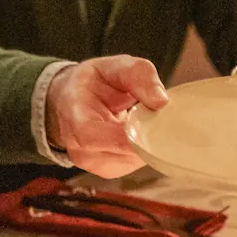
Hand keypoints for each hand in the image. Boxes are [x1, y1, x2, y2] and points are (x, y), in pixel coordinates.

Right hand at [45, 55, 167, 177]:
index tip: (153, 128)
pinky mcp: (106, 170)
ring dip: (146, 144)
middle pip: (117, 153)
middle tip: (162, 120)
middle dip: (146, 138)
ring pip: (129, 161)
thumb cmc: (95, 82)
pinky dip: (143, 151)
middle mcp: (77, 144)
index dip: (123, 138)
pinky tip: (140, 134)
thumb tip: (161, 101)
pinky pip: (132, 165)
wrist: (74, 98)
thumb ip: (139, 76)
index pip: (92, 135)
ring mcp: (91, 162)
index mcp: (74, 113)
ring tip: (146, 123)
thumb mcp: (116, 66)